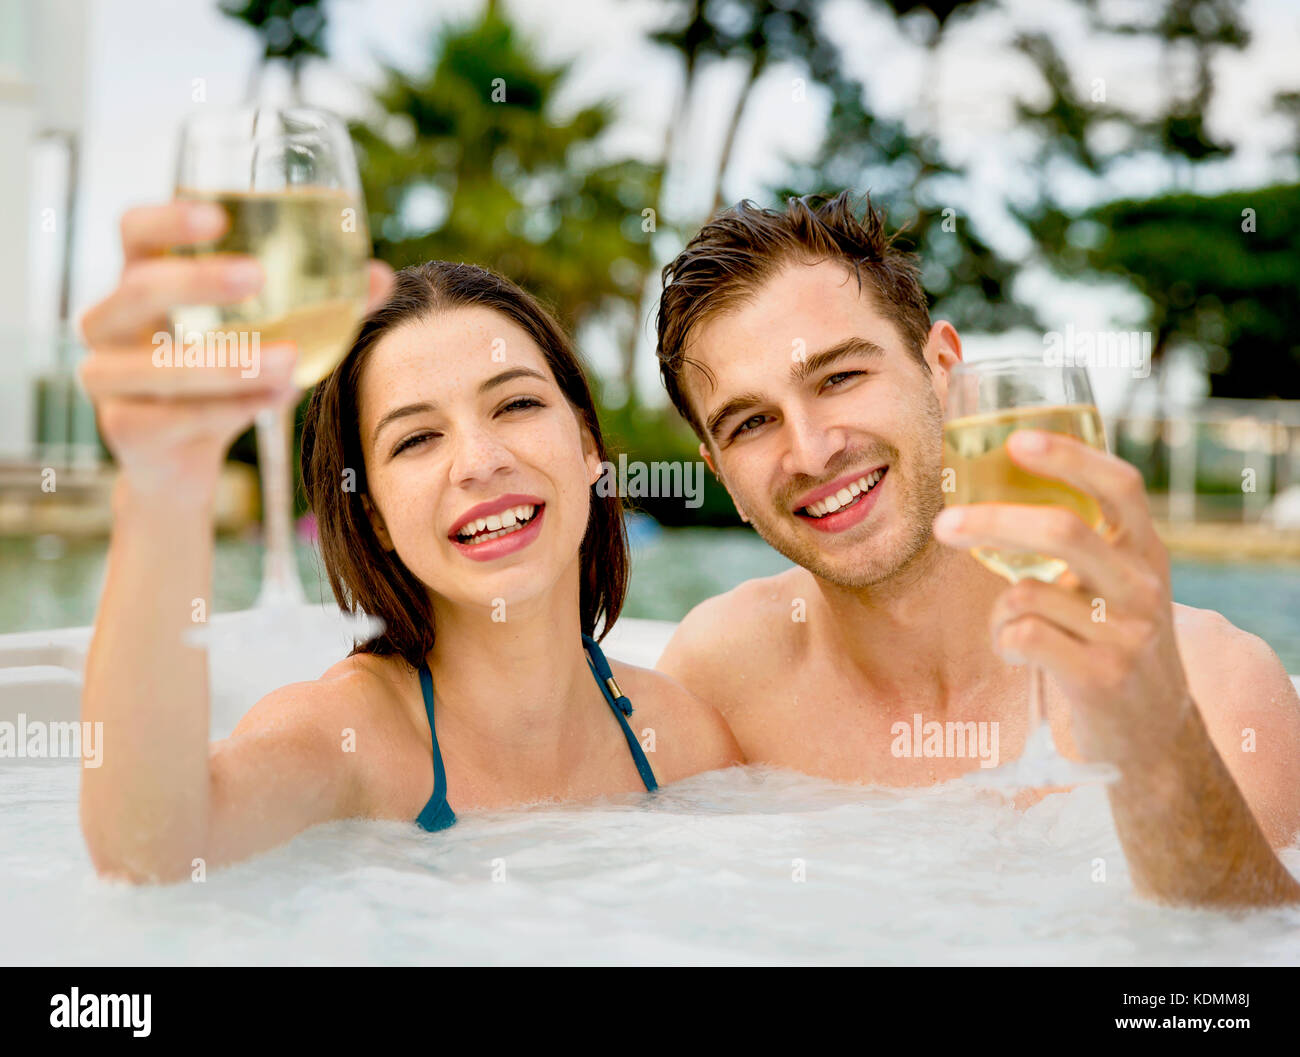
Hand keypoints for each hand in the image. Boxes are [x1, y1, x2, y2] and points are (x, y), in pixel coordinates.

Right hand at [78, 201, 394, 496]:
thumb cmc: (227, 377)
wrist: (182, 460)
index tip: (218, 216)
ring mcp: (108, 377)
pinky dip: (230, 408)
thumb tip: (382, 276)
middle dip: (198, 281)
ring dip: (227, 361)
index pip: (136, 231)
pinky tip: (275, 398)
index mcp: (142, 280)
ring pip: (158, 364)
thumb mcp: (271, 334)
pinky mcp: (126, 428)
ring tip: (288, 362)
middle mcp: (110, 322)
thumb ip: (323, 304)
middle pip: (139, 287)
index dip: (168, 219)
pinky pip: (177, 416)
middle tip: (257, 277)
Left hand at [932, 429, 1190, 769]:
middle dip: (993, 521)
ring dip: (999, 611)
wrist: (1156, 737)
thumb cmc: (1114, 645)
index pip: (1120, 485)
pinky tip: (1020, 655)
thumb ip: (1083, 543)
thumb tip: (995, 487)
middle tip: (944, 524)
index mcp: (1147, 551)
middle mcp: (1145, 586)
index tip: (1018, 440)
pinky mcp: (1101, 677)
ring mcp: (1128, 634)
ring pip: (1027, 593)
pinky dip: (1003, 643)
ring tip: (1017, 629)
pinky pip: (1021, 637)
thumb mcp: (1118, 586)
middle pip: (1063, 530)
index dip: (1070, 457)